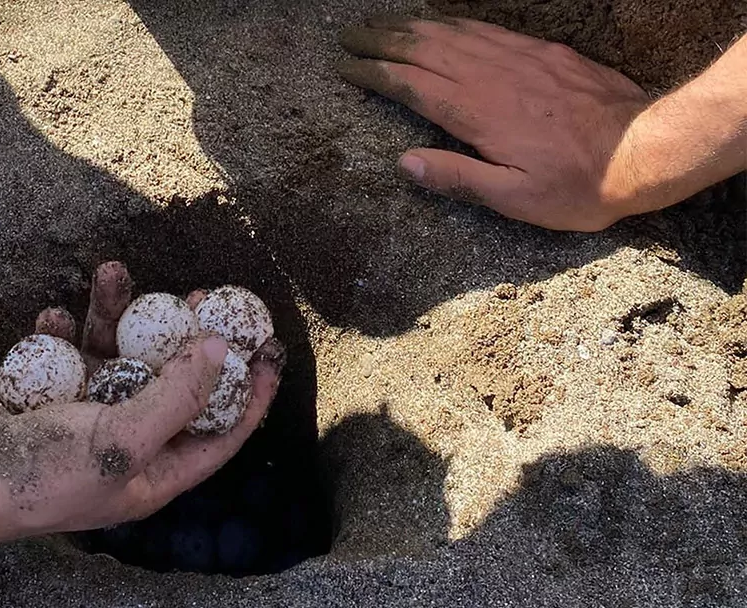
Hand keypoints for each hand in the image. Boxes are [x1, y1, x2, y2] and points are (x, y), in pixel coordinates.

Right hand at [0, 262, 282, 536]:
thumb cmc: (45, 472)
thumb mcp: (125, 437)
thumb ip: (178, 394)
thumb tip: (224, 349)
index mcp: (153, 474)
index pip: (219, 434)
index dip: (249, 394)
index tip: (268, 348)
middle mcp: (124, 447)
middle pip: (170, 385)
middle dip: (183, 338)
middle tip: (198, 295)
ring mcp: (82, 421)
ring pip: (113, 357)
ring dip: (112, 315)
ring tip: (110, 271)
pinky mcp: (44, 399)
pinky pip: (66, 356)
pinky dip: (62, 333)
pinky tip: (53, 316)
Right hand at [337, 15, 651, 231]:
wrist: (647, 149)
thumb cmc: (579, 185)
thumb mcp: (514, 199)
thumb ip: (458, 178)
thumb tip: (406, 162)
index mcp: (478, 113)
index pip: (411, 84)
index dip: (374, 74)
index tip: (346, 68)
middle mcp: (493, 77)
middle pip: (424, 48)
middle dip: (382, 41)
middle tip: (350, 37)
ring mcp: (519, 58)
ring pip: (453, 33)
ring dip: (412, 27)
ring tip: (383, 25)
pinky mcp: (543, 52)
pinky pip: (486, 29)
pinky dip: (454, 23)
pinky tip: (441, 23)